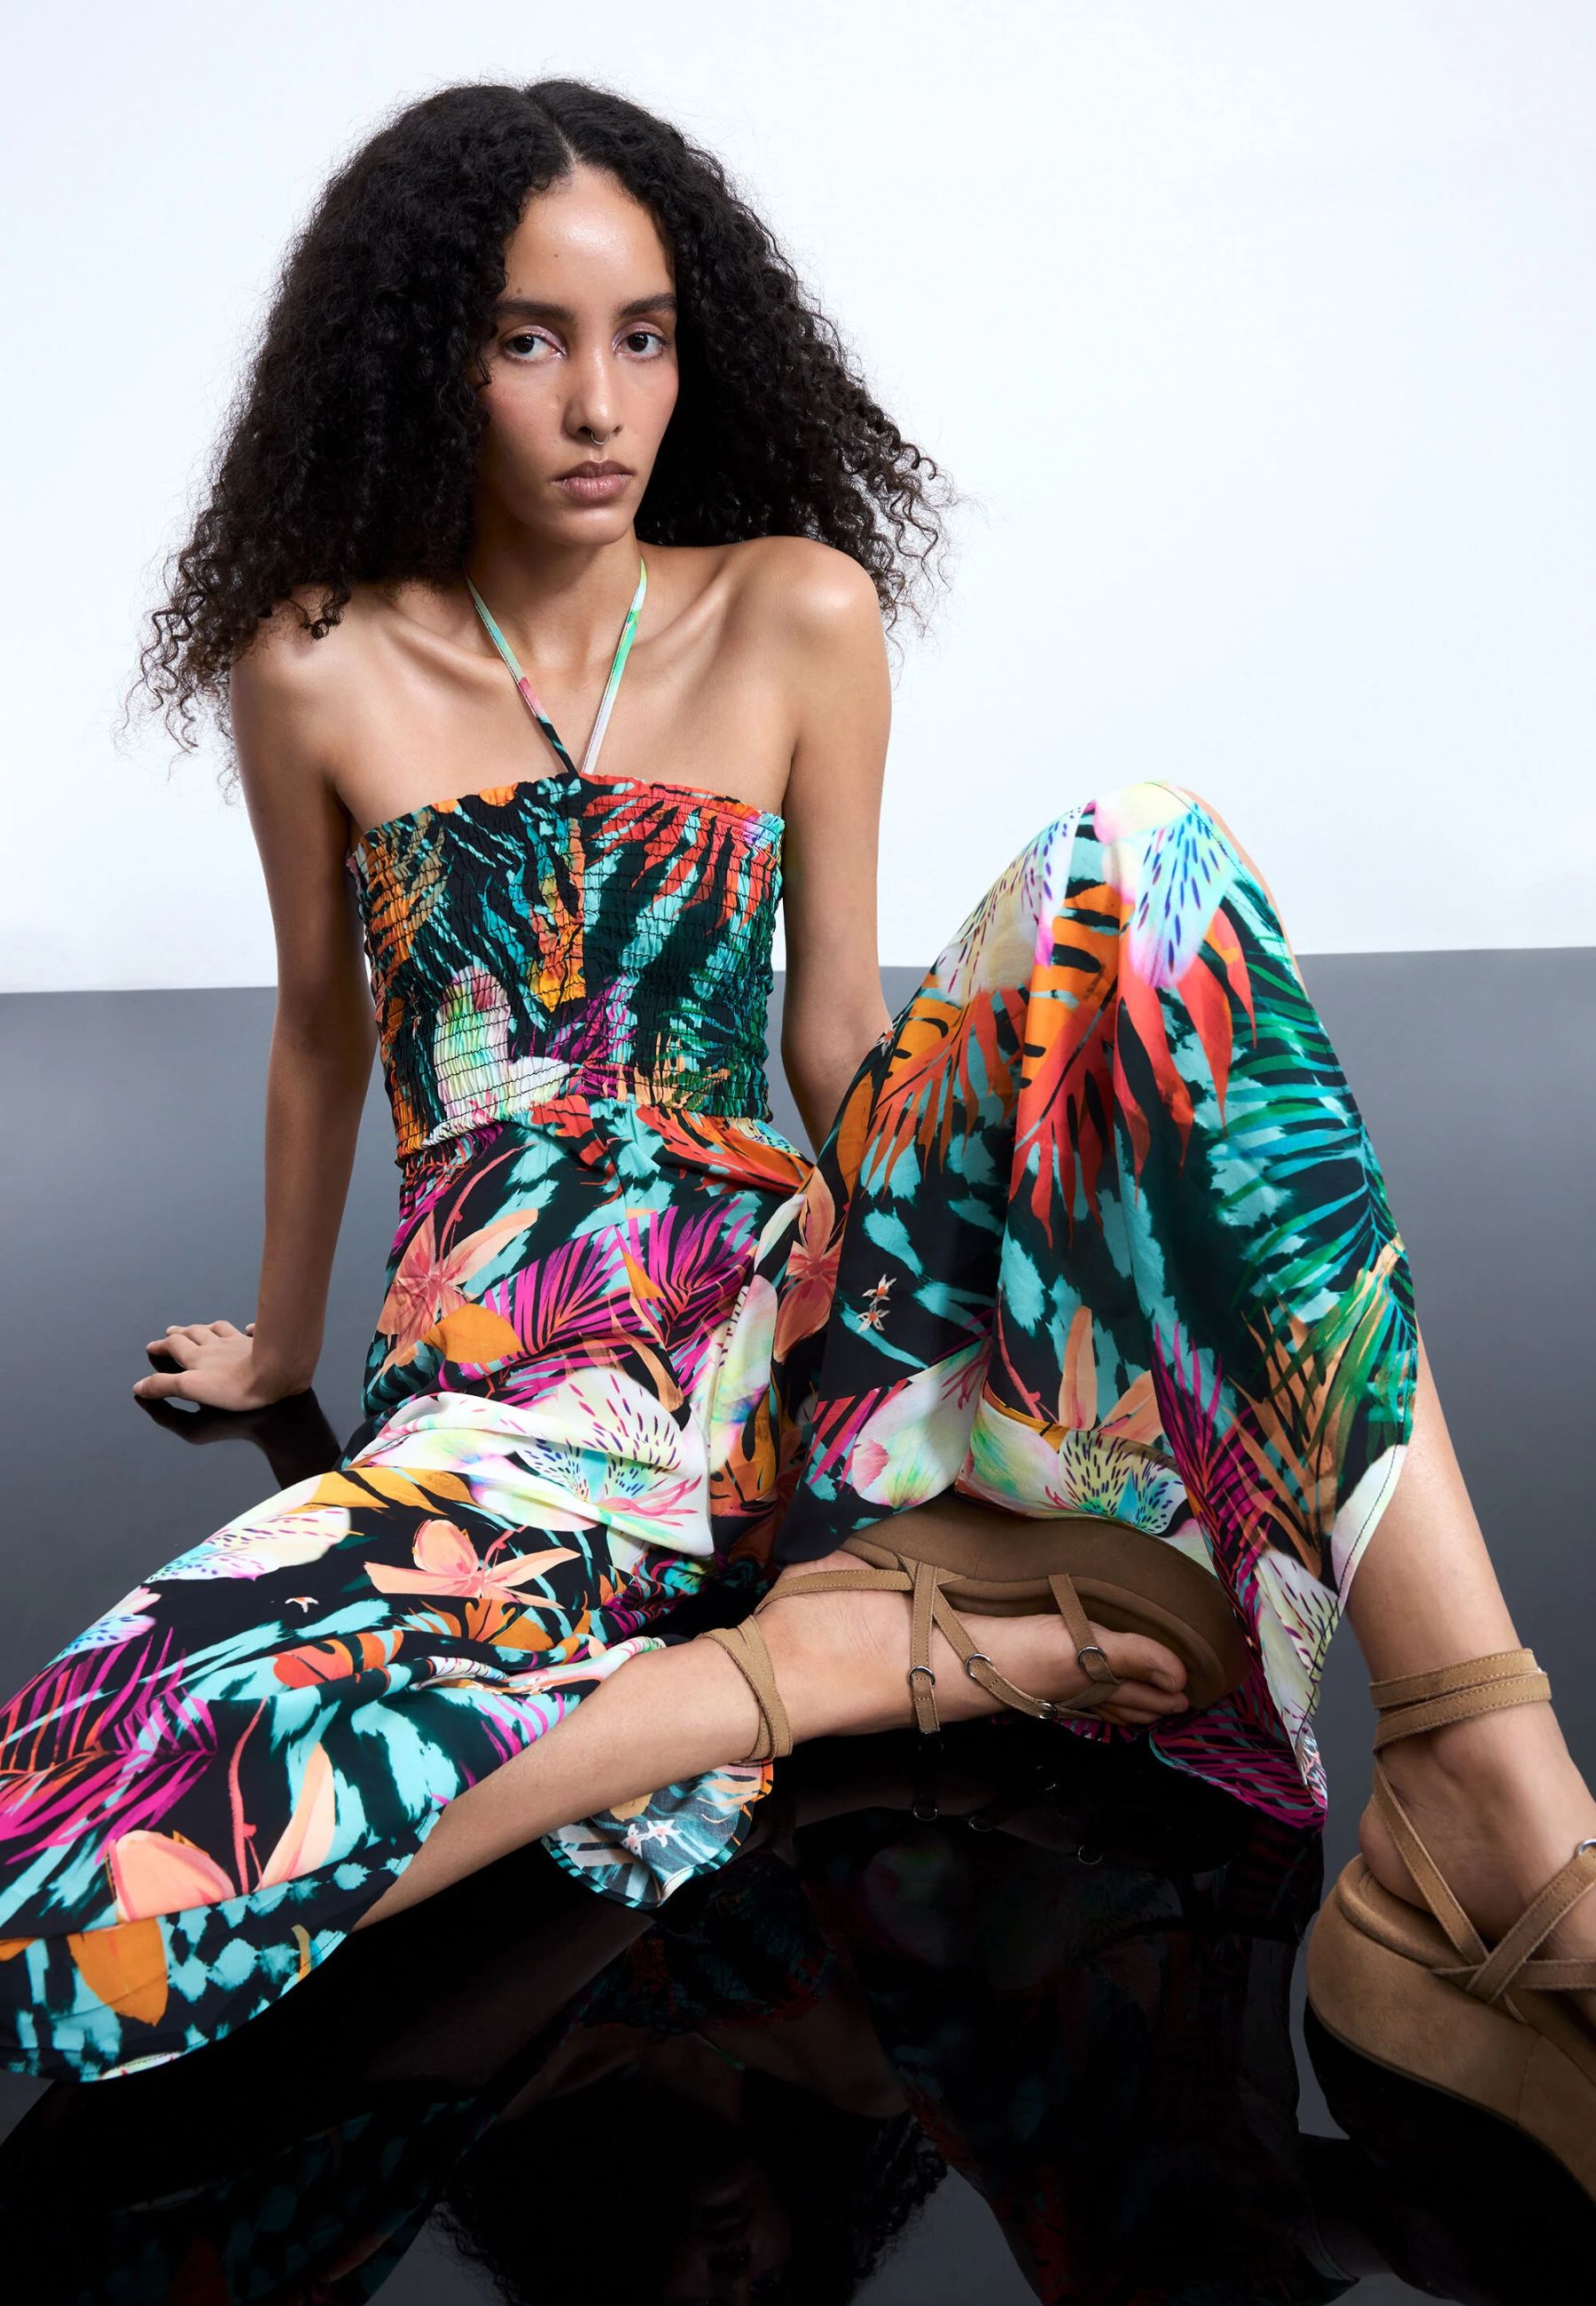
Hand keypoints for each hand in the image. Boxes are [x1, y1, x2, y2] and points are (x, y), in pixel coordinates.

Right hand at [134, 1319, 306, 1411]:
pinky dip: (248, 1331)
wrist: (275, 1372)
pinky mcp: (261, 1344)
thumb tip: (138, 1386)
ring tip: (203, 1327)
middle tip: (172, 1331)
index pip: (174, 1346)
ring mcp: (240, 1342)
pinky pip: (253, 1332)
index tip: (152, 1346)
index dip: (162, 1346)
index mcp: (198, 1356)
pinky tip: (249, 1329)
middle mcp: (217, 1345)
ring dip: (208, 1328)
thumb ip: (164, 1385)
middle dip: (181, 1333)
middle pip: (195, 1334)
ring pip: (220, 1330)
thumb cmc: (233, 1385)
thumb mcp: (191, 1389)